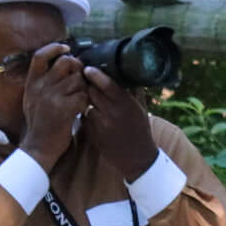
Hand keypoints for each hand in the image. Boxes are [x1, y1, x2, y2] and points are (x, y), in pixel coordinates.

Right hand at [20, 44, 87, 169]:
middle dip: (78, 68)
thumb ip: (43, 81)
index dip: (54, 48)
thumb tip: (61, 62)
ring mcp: (51, 97)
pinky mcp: (64, 109)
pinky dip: (85, 103)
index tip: (66, 48)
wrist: (39, 146)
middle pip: (66, 62)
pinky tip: (79, 110)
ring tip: (78, 99)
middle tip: (79, 79)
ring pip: (78, 80)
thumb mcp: (33, 98)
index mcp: (32, 83)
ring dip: (83, 88)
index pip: (40, 56)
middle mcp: (40, 87)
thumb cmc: (40, 122)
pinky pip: (83, 96)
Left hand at [82, 65, 158, 179]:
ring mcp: (101, 124)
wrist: (136, 157)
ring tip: (89, 97)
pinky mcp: (92, 133)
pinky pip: (84, 117)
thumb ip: (134, 91)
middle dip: (88, 85)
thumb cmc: (140, 129)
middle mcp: (113, 113)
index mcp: (127, 105)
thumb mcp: (141, 109)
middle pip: (92, 92)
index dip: (96, 74)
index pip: (107, 85)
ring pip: (85, 104)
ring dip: (86, 99)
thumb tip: (127, 73)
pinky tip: (92, 114)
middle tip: (85, 80)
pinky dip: (86, 113)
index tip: (88, 68)